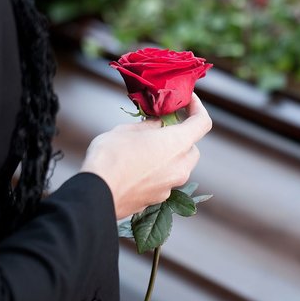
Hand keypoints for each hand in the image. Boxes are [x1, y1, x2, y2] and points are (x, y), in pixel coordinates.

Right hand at [80, 93, 211, 219]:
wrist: (97, 194)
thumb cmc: (111, 157)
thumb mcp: (128, 130)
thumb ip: (150, 126)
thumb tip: (158, 124)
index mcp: (177, 144)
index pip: (202, 123)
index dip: (198, 108)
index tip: (188, 101)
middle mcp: (180, 167)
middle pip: (192, 148)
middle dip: (181, 137)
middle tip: (162, 127)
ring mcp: (171, 186)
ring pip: (179, 166)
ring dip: (169, 155)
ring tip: (145, 148)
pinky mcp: (159, 199)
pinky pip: (165, 181)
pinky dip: (158, 172)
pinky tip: (137, 168)